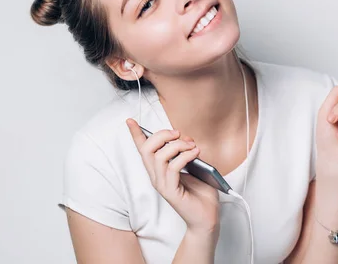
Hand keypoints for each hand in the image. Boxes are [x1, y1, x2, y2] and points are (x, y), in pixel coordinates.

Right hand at [126, 118, 219, 233]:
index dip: (136, 134)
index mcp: (159, 169)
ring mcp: (161, 184)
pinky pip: (173, 168)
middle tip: (178, 134)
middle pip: (147, 149)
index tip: (130, 120)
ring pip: (159, 157)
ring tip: (192, 146)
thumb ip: (187, 152)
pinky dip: (185, 156)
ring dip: (177, 146)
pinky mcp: (170, 192)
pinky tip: (195, 153)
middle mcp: (156, 176)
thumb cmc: (201, 192)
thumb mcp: (195, 165)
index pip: (143, 149)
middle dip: (162, 135)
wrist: (207, 216)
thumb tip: (185, 138)